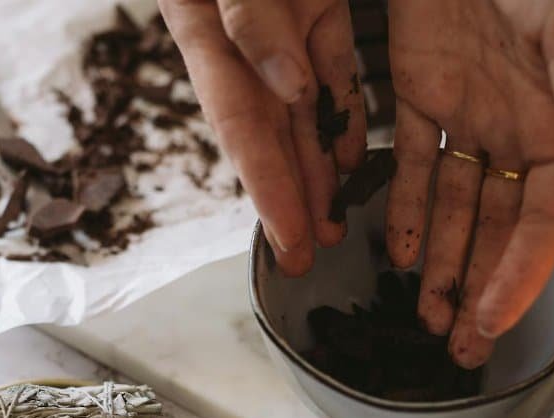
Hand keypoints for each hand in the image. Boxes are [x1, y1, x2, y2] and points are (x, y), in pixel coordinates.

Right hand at [159, 0, 367, 275]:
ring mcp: (284, 23)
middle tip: (304, 257)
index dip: (264, 188)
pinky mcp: (319, 2)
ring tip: (331, 225)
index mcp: (203, 31)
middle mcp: (241, 42)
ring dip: (318, 168)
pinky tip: (350, 159)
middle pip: (270, 134)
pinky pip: (335, 65)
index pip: (239, 125)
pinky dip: (343, 112)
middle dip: (289, 199)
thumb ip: (249, 18)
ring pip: (305, 110)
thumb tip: (289, 85)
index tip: (288, 240)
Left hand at [384, 0, 553, 367]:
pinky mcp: (418, 94)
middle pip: (495, 227)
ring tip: (427, 313)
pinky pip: (409, 163)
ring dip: (439, 260)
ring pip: (450, 206)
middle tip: (459, 344)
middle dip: (477, 286)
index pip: (540, 220)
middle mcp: (513, 131)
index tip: (493, 321)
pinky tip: (396, 251)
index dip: (518, 273)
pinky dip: (400, 207)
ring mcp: (465, 116)